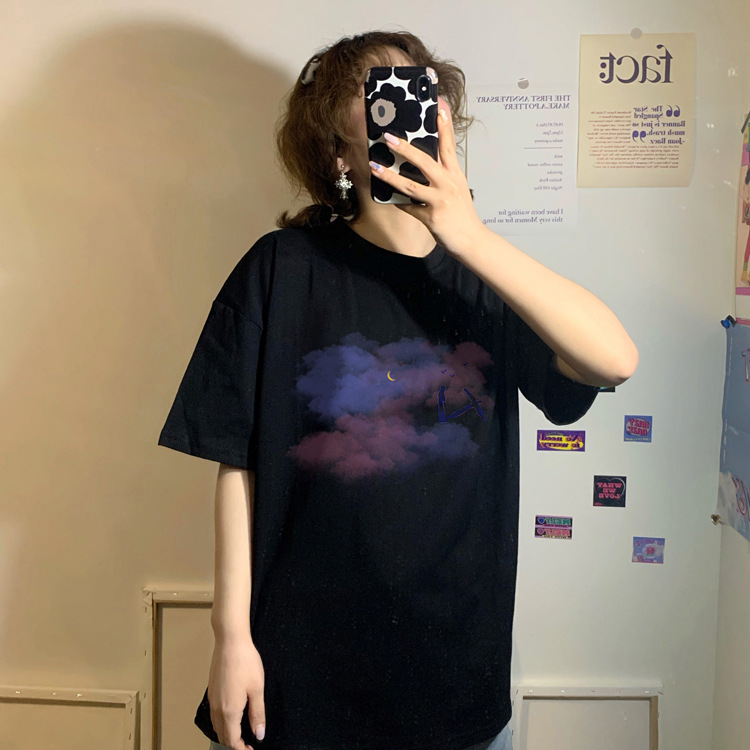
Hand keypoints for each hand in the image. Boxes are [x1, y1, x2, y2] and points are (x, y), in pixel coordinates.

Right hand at [208, 633, 265, 748]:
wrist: (230, 642)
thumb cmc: (246, 662)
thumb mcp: (257, 689)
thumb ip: (258, 714)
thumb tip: (259, 734)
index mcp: (229, 710)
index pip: (232, 740)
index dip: (242, 749)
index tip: (252, 749)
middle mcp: (217, 708)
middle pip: (222, 735)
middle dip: (234, 743)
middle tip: (248, 743)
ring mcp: (212, 699)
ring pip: (216, 725)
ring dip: (227, 733)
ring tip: (242, 731)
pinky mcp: (211, 691)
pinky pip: (213, 714)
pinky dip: (222, 722)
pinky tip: (233, 714)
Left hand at [368, 103, 486, 258]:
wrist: (472, 240)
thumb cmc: (462, 215)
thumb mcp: (457, 191)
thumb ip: (443, 177)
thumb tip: (422, 167)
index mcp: (455, 175)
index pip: (448, 147)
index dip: (444, 128)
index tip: (438, 110)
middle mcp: (448, 184)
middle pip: (424, 161)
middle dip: (405, 148)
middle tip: (388, 137)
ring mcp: (440, 200)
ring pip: (411, 185)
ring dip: (390, 176)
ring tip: (375, 167)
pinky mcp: (432, 216)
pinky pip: (409, 208)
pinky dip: (398, 203)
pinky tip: (387, 198)